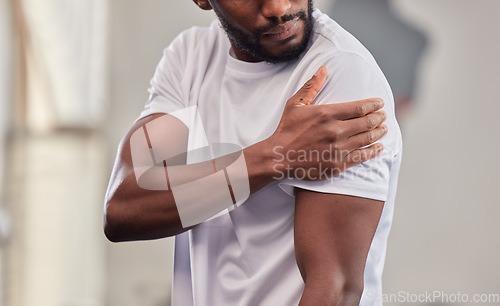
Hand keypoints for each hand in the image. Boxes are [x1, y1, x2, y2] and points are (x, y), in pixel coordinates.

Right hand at [266, 66, 386, 179]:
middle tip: (384, 116)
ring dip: (379, 133)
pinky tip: (379, 148)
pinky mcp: (337, 164)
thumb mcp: (295, 104)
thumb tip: (323, 69)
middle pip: (366, 122)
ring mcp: (337, 149)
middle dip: (379, 118)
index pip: (359, 107)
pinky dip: (373, 151)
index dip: (373, 105)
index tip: (380, 103)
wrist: (278, 157)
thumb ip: (311, 87)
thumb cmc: (287, 129)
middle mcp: (335, 131)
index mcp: (326, 114)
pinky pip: (362, 157)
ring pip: (367, 139)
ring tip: (384, 129)